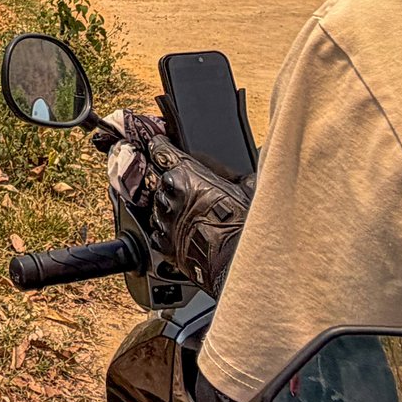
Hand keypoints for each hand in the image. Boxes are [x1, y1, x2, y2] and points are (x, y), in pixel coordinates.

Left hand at [147, 145, 251, 293]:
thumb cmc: (242, 222)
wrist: (234, 259)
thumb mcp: (246, 186)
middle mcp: (169, 193)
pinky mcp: (163, 242)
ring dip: (166, 206)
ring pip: (156, 204)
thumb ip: (232, 174)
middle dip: (165, 181)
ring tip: (185, 213)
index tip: (155, 143)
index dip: (157, 146)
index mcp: (185, 173)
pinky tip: (181, 232)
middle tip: (179, 187)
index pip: (160, 151)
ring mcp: (164, 218)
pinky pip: (157, 230)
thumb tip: (237, 172)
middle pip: (155, 179)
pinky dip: (165, 230)